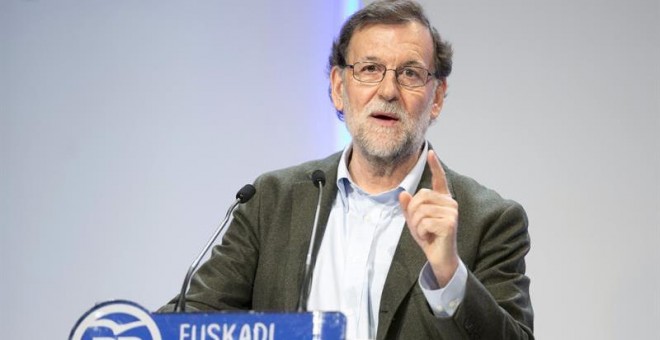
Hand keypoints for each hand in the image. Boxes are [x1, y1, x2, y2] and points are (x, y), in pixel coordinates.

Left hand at [399, 150, 458, 287]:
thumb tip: (402, 194)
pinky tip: (429, 237)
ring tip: (426, 232)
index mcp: (442, 199)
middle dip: (413, 212)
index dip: (435, 166)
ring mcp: (452, 212)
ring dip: (417, 224)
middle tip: (419, 226)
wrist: (439, 257)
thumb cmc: (429, 237)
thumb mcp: (414, 221)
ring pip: (421, 210)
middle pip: (420, 196)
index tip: (431, 152)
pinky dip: (421, 232)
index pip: (439, 179)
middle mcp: (450, 203)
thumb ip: (409, 208)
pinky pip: (424, 222)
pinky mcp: (450, 223)